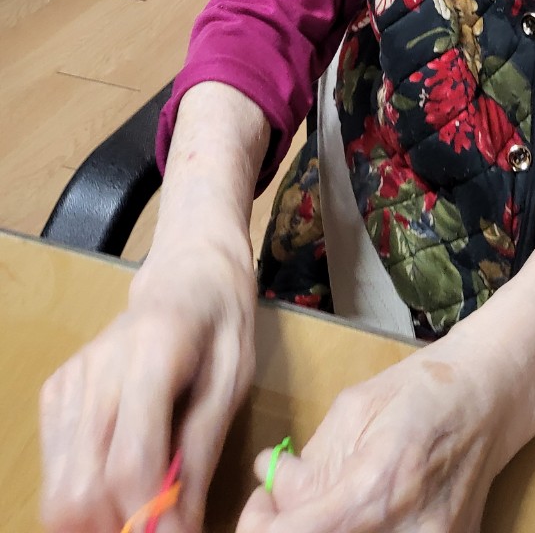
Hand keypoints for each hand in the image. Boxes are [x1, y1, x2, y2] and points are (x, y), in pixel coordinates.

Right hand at [39, 231, 256, 532]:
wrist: (187, 274)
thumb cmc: (221, 324)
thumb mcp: (233, 382)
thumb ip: (201, 454)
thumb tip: (179, 531)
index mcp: (153, 353)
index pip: (131, 463)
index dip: (150, 520)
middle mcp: (97, 369)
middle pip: (83, 489)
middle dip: (120, 530)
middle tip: (161, 529)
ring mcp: (70, 381)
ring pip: (60, 492)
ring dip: (101, 522)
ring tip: (146, 513)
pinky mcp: (55, 394)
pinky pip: (55, 472)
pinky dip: (86, 497)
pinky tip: (125, 485)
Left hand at [236, 330, 534, 532]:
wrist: (490, 396)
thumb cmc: (422, 390)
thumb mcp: (354, 409)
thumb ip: (312, 460)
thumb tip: (273, 492)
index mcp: (377, 486)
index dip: (261, 529)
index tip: (260, 507)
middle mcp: (407, 532)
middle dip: (288, 532)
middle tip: (282, 508)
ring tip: (321, 507)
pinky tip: (357, 513)